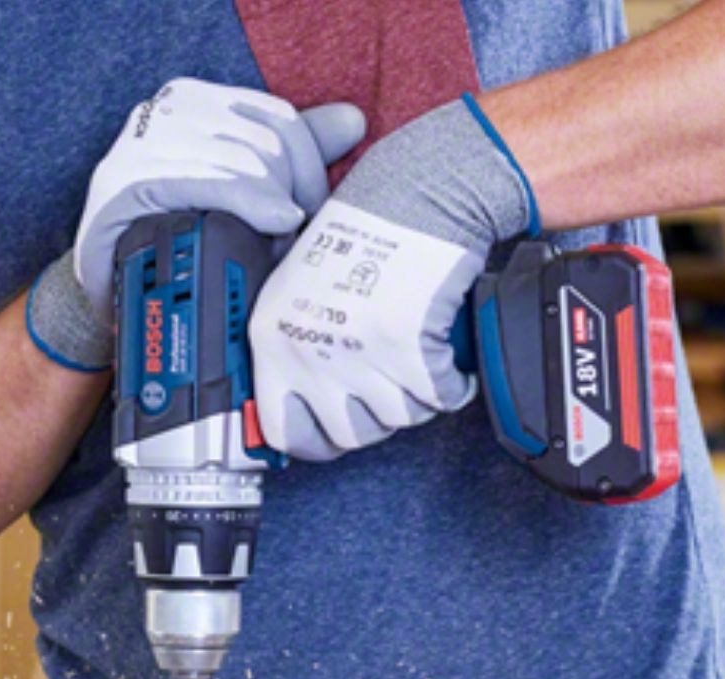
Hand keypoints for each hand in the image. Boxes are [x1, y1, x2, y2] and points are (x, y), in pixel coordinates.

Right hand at [74, 78, 365, 322]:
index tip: (308, 218)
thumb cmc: (182, 243)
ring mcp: (141, 146)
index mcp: (197, 103)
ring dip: (269, 210)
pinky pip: (201, 180)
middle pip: (265, 142)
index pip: (279, 120)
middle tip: (289, 245)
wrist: (116, 293)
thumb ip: (293, 155)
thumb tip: (352, 121)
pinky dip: (242, 201)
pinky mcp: (124, 184)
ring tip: (270, 251)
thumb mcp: (243, 194)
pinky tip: (270, 221)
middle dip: (290, 196)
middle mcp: (166, 113)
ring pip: (241, 160)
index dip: (309, 172)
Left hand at [249, 95, 538, 460]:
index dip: (315, 440)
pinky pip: (440, 398)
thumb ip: (295, 347)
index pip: (282, 430)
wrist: (417, 192)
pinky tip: (445, 355)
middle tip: (387, 386)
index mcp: (273, 338)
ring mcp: (359, 353)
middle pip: (349, 435)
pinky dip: (452, 382)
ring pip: (398, 418)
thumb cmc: (362, 234)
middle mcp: (311, 350)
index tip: (332, 435)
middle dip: (376, 417)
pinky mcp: (410, 348)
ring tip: (416, 358)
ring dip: (416, 395)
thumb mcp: (297, 290)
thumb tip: (301, 404)